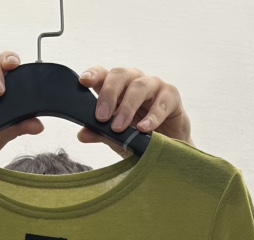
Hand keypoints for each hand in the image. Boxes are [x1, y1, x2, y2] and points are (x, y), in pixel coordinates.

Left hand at [77, 66, 194, 156]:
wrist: (167, 151)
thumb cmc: (139, 139)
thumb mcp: (117, 139)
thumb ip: (101, 134)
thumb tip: (82, 134)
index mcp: (117, 89)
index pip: (104, 74)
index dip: (94, 74)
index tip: (83, 81)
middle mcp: (134, 82)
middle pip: (120, 75)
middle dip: (109, 94)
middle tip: (101, 117)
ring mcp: (154, 86)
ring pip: (140, 86)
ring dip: (127, 107)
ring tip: (119, 127)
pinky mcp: (172, 96)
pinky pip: (162, 101)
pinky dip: (152, 116)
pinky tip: (143, 129)